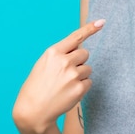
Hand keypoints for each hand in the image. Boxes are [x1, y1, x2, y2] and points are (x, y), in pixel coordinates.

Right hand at [12, 19, 104, 133]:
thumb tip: (80, 48)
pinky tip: (68, 92)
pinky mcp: (79, 88)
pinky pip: (89, 82)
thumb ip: (60, 55)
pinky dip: (82, 87)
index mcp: (53, 52)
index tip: (101, 22)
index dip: (89, 29)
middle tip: (65, 73)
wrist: (33, 111)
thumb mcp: (43, 64)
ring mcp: (73, 75)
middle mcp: (64, 61)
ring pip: (88, 69)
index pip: (75, 37)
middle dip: (79, 61)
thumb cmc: (37, 86)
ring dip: (80, 75)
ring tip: (64, 85)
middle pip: (85, 53)